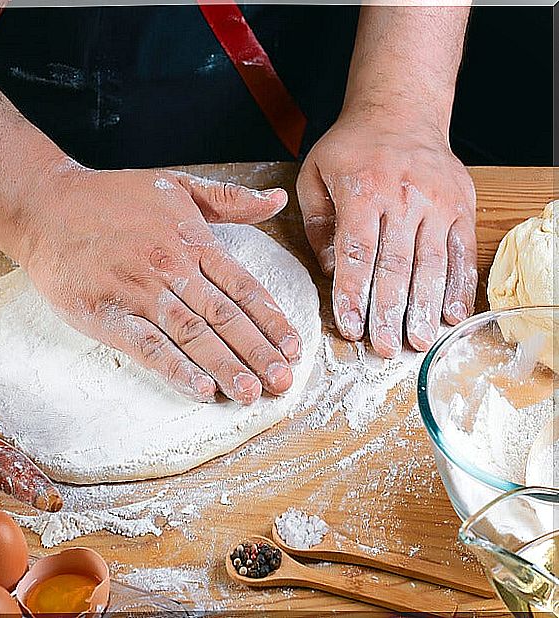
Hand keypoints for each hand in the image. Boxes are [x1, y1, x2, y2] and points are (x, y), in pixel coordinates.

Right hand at [18, 166, 300, 404]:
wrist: (46, 207)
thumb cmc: (110, 197)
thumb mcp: (175, 186)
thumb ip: (229, 199)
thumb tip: (277, 199)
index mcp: (191, 240)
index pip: (242, 286)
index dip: (271, 320)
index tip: (294, 348)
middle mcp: (171, 268)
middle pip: (224, 317)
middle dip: (257, 352)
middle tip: (282, 383)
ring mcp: (139, 293)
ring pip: (192, 336)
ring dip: (225, 367)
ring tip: (251, 394)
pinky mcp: (108, 315)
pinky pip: (148, 347)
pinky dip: (176, 369)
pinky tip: (200, 390)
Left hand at [297, 110, 476, 356]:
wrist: (401, 111)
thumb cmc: (350, 149)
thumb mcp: (315, 175)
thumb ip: (318, 225)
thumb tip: (332, 271)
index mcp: (363, 189)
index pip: (358, 252)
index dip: (354, 293)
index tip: (350, 327)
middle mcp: (403, 197)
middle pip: (396, 264)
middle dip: (389, 310)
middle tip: (384, 348)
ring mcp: (437, 202)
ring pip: (432, 263)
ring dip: (425, 307)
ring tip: (418, 341)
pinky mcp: (461, 206)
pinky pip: (462, 252)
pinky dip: (459, 286)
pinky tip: (451, 315)